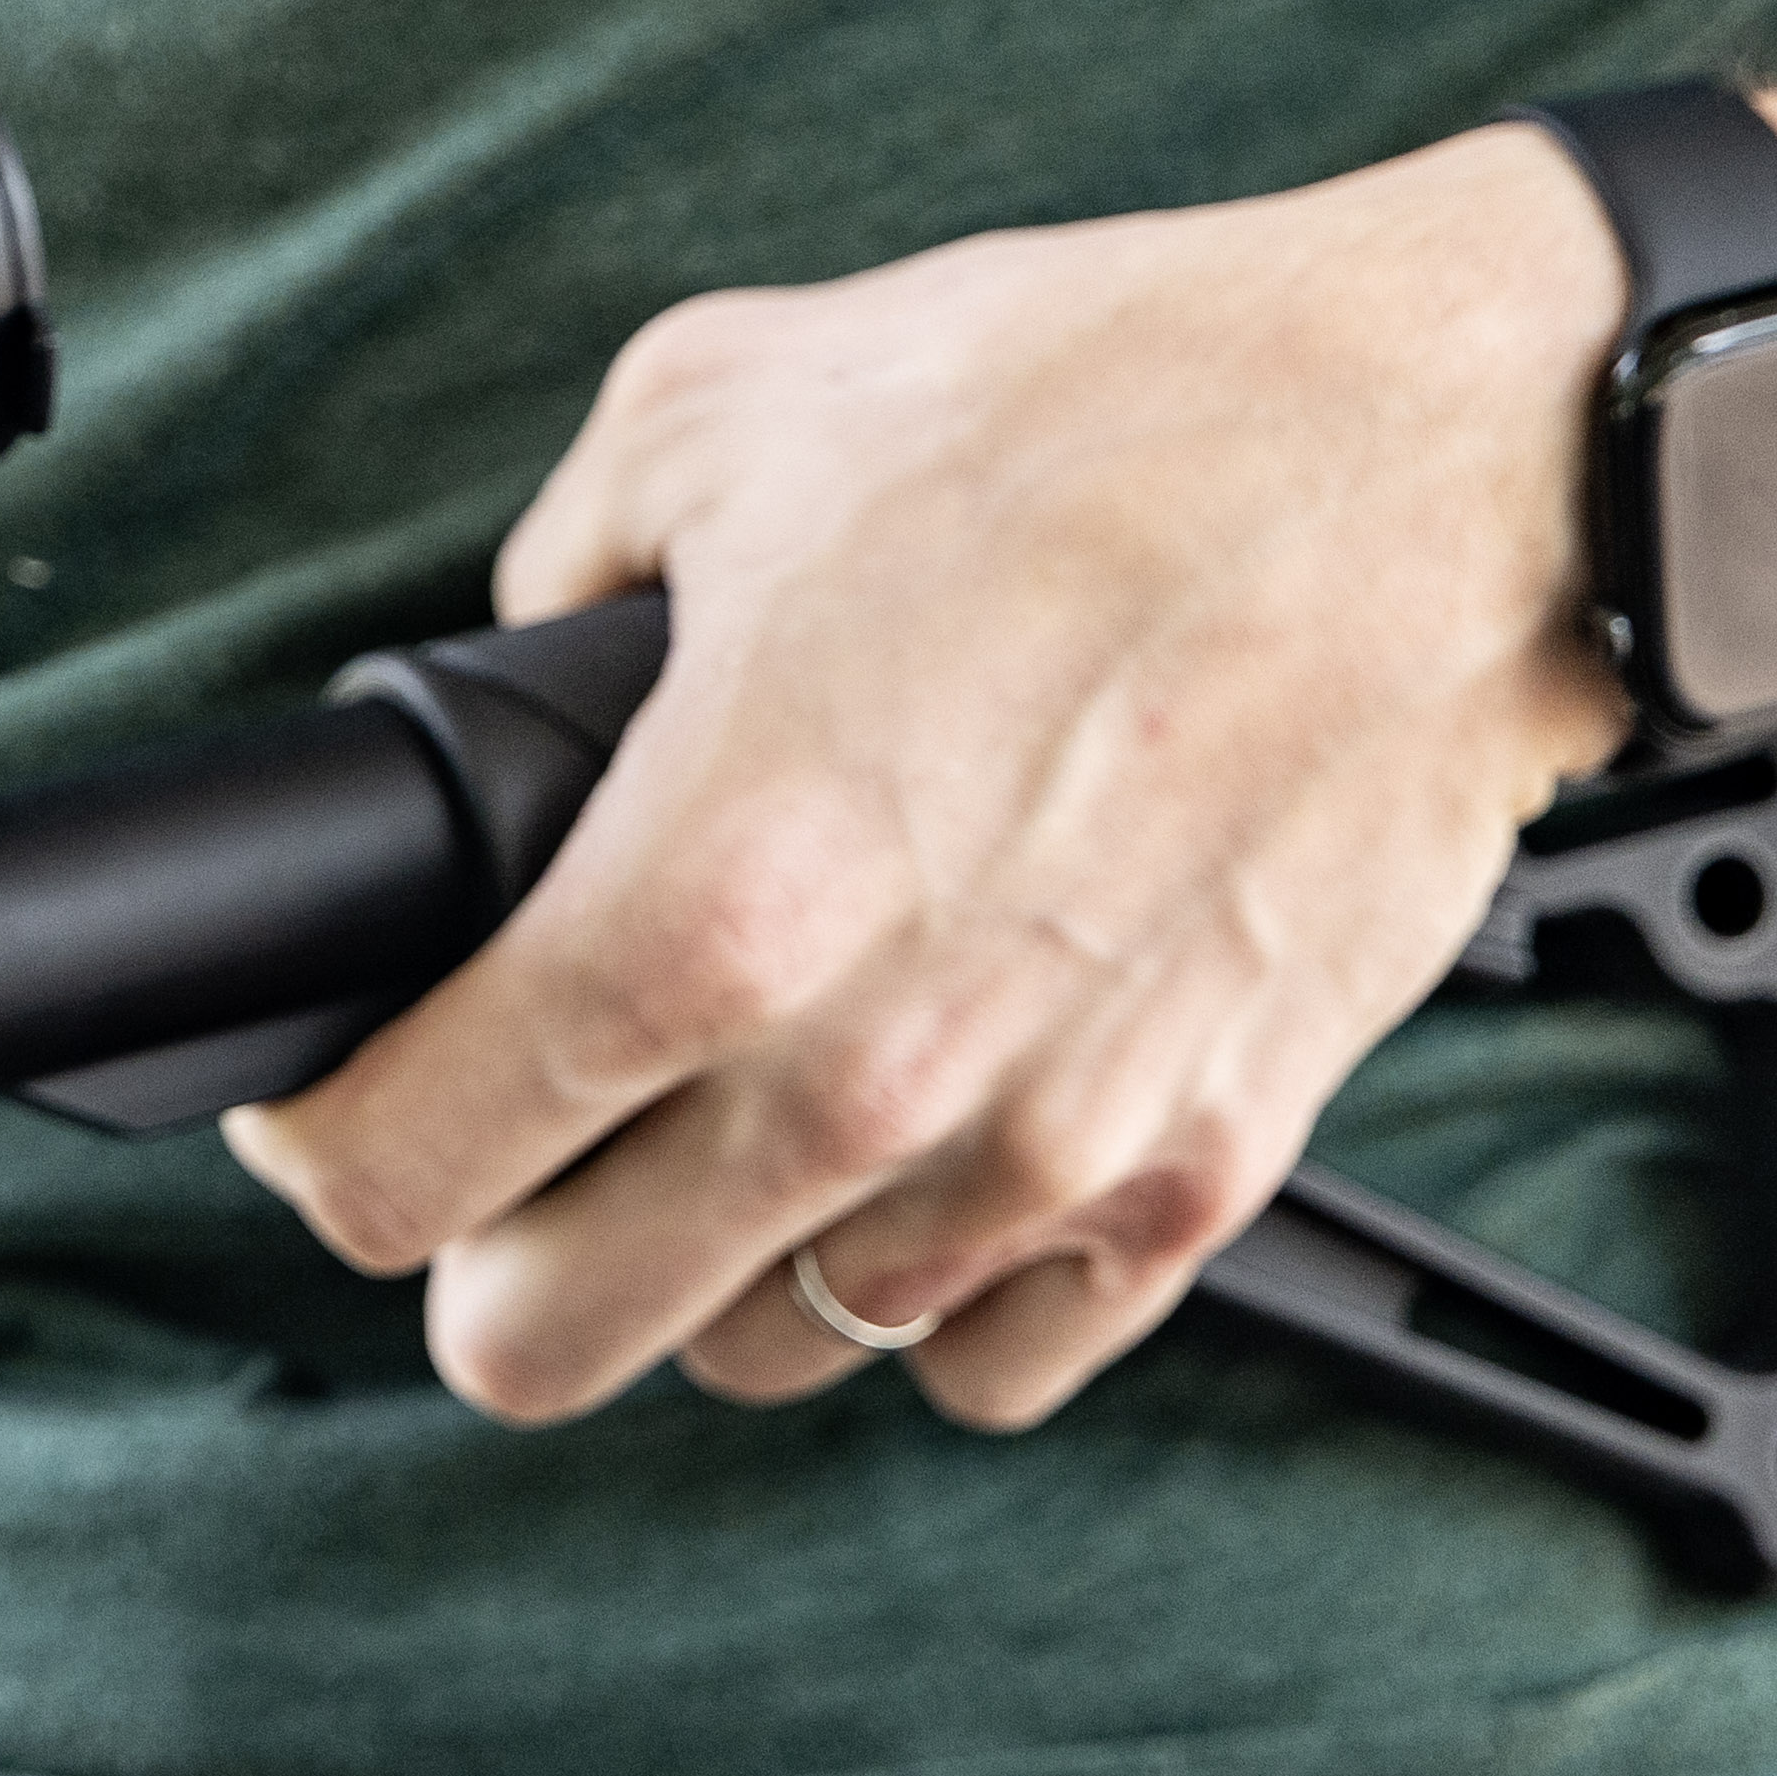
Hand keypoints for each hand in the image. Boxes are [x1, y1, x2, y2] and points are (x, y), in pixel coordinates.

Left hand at [230, 124, 1644, 1434]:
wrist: (1449, 459)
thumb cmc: (1113, 416)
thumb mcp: (715, 413)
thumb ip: (554, 577)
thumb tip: (510, 670)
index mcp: (701, 908)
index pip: (396, 1175)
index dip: (326, 1140)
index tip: (338, 1097)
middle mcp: (859, 1082)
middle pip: (540, 1344)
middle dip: (495, 1247)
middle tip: (520, 1139)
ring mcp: (1039, 1158)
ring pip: (767, 1352)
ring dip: (722, 1257)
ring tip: (747, 1108)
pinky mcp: (1200, 1183)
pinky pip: (993, 1362)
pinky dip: (932, 1290)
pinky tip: (923, 1150)